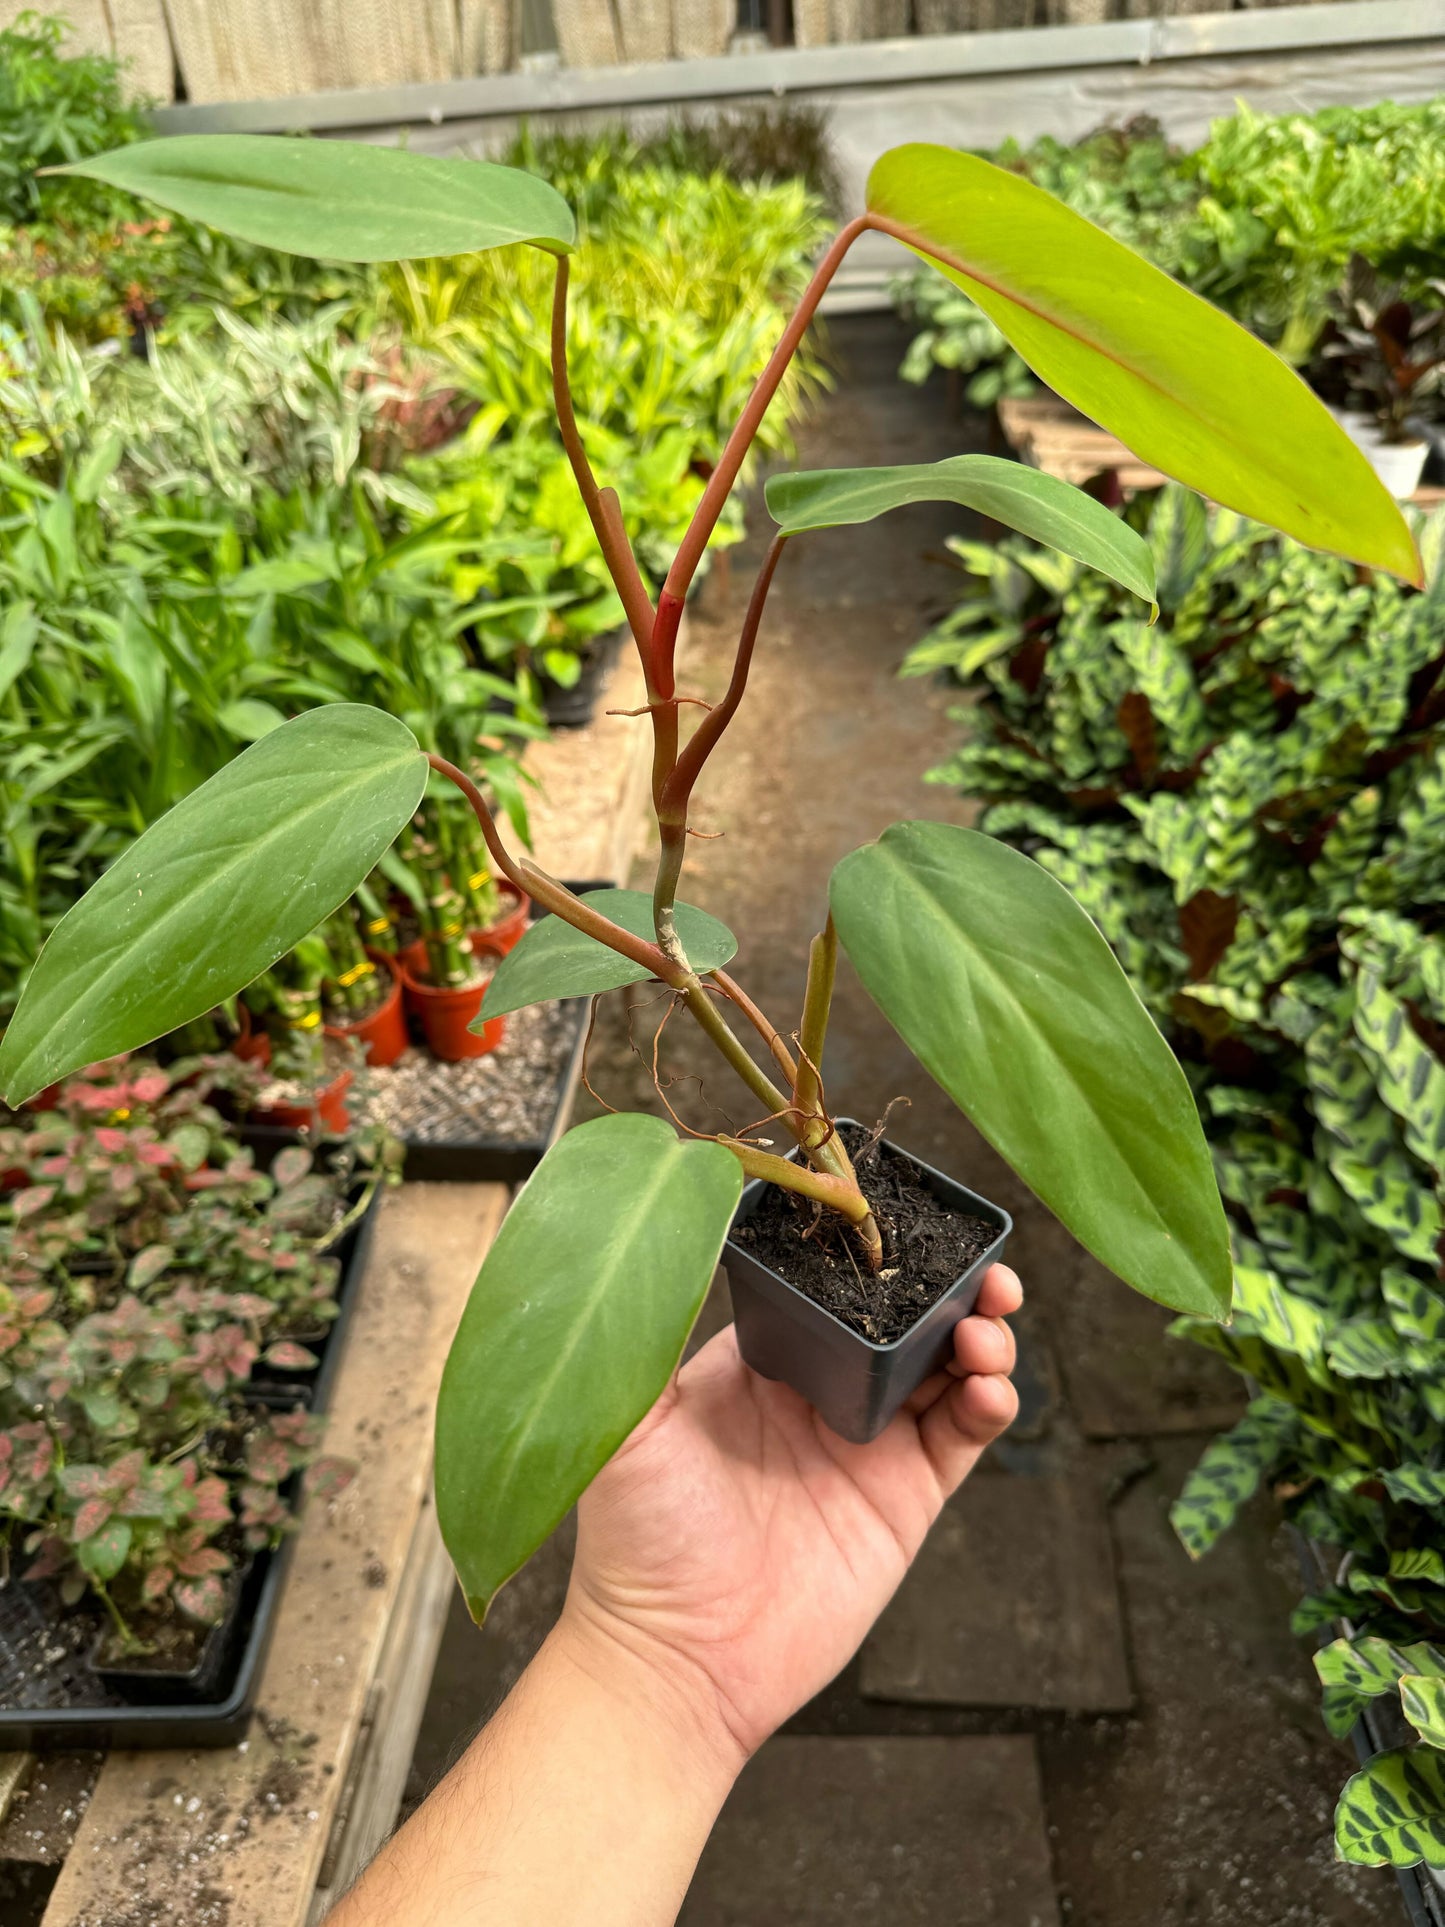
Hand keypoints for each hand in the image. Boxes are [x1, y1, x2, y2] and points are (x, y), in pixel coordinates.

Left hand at [561, 1263, 1021, 1766]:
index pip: (831, 1283)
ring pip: (945, 1366)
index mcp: (761, 1360)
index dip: (871, 1250)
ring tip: (987, 1325)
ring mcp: (868, 1445)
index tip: (901, 1220)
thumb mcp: (628, 1419)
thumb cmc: (637, 1541)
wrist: (680, 1661)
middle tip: (982, 1269)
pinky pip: (962, 1436)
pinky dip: (988, 1404)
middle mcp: (820, 1393)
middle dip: (949, 1285)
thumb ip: (645, 1327)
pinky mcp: (905, 1500)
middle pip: (903, 1316)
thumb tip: (662, 1232)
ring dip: (979, 1334)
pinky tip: (989, 1386)